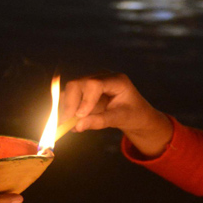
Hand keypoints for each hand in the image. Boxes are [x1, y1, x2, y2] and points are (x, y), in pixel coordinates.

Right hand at [59, 72, 173, 155]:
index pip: (95, 84)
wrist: (135, 114)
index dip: (85, 100)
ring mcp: (92, 81)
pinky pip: (70, 96)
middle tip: (67, 123)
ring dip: (67, 106)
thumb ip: (100, 121)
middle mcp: (102, 76)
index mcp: (117, 80)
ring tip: (68, 124)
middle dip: (71, 103)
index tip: (79, 116)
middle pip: (78, 83)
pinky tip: (70, 121)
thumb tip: (77, 126)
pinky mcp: (85, 90)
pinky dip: (67, 108)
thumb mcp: (120, 120)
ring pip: (71, 89)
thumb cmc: (133, 115)